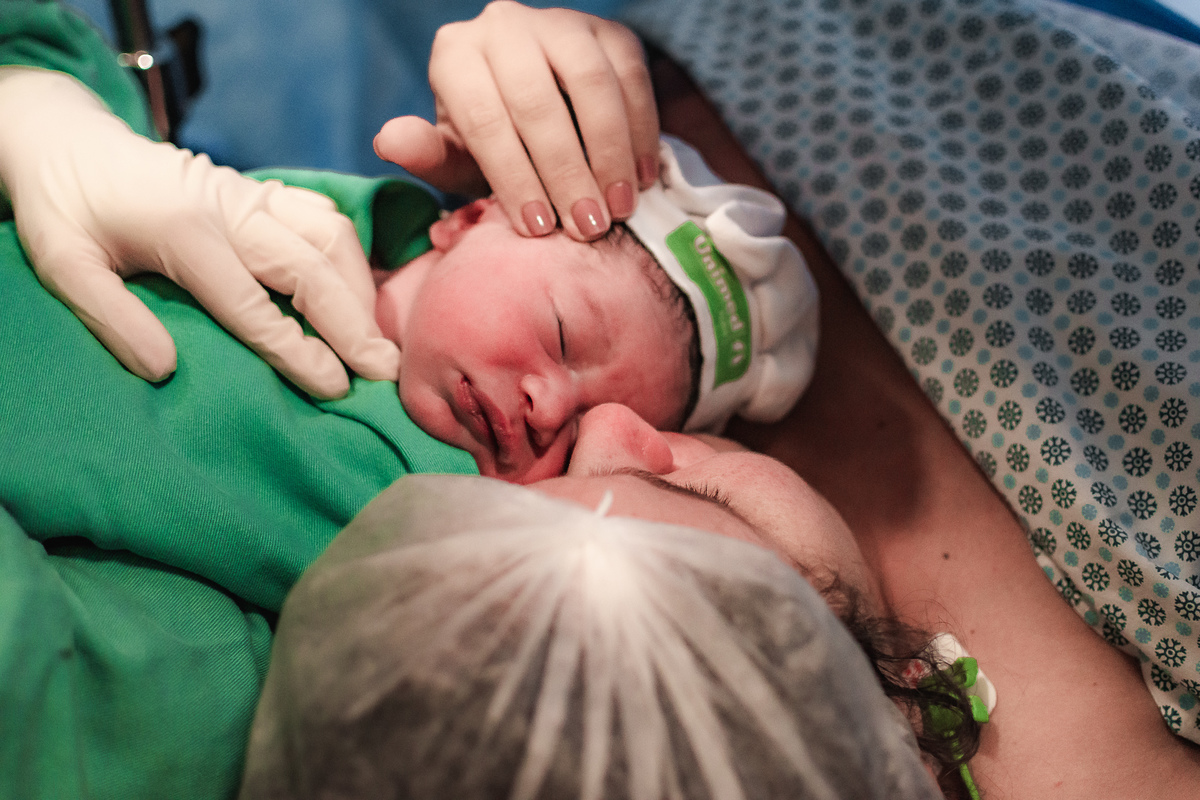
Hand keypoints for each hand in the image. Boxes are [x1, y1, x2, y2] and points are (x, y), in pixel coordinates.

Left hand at [0, 67, 396, 398]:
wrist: (69, 141)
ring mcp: (251, 195)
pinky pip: (323, 214)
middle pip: (311, 270)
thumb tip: (164, 369)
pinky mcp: (260, 190)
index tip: (336, 388)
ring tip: (374, 338)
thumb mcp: (62, 264)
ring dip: (359, 288)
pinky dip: (350, 253)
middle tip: (385, 371)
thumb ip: (110, 317)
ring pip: (330, 235)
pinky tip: (356, 288)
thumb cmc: (64, 209)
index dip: (300, 351)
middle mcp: (230, 208)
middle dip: (353, 324)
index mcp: (184, 230)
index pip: (255, 306)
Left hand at [373, 1, 659, 241]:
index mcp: (456, 55)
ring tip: (618, 208)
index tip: (537, 228)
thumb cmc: (492, 145)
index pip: (484, 118)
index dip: (513, 177)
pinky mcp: (609, 32)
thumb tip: (388, 140)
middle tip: (586, 226)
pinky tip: (641, 179)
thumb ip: (429, 156)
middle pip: (537, 101)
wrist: (541, 110)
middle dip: (565, 171)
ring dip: (610, 152)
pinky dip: (641, 132)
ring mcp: (560, 23)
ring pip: (591, 83)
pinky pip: (631, 77)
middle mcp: (503, 26)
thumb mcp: (458, 158)